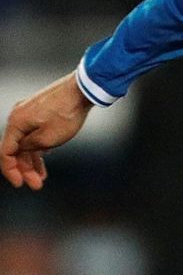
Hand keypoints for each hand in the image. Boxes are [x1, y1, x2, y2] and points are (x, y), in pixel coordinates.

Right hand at [1, 72, 91, 190]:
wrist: (82, 90)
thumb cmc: (67, 112)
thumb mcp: (47, 139)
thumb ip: (30, 148)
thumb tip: (22, 151)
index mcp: (16, 123)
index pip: (5, 152)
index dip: (11, 170)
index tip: (21, 183)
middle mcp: (19, 117)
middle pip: (17, 149)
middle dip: (26, 169)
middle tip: (37, 184)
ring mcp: (30, 113)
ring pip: (27, 142)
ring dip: (33, 160)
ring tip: (42, 176)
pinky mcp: (41, 112)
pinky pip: (35, 133)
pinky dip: (39, 147)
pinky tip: (45, 158)